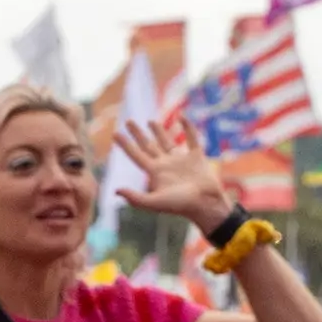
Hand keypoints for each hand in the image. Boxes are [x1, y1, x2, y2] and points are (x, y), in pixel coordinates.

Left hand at [113, 115, 231, 230]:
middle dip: (138, 134)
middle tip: (128, 121)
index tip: (115, 133)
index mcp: (155, 173)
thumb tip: (115, 191)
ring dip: (158, 131)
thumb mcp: (155, 202)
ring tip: (150, 121)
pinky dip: (188, 127)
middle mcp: (166, 165)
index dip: (125, 145)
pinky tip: (182, 116)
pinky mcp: (197, 157)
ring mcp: (181, 160)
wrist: (206, 204)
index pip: (136, 155)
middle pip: (148, 146)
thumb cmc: (181, 205)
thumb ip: (135, 198)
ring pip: (167, 142)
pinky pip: (191, 138)